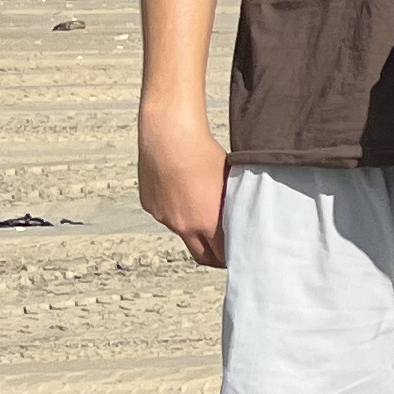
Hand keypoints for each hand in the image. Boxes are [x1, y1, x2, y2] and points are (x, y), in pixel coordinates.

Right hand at [138, 108, 232, 267]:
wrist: (169, 136)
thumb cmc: (203, 153)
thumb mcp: (228, 181)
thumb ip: (234, 204)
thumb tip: (243, 215)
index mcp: (207, 222)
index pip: (221, 256)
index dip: (232, 257)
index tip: (239, 254)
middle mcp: (183, 225)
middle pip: (201, 255)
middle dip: (215, 257)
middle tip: (226, 251)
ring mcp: (164, 217)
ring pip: (182, 232)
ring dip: (194, 229)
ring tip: (204, 209)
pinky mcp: (150, 205)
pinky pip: (166, 215)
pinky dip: (176, 211)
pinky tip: (184, 192)